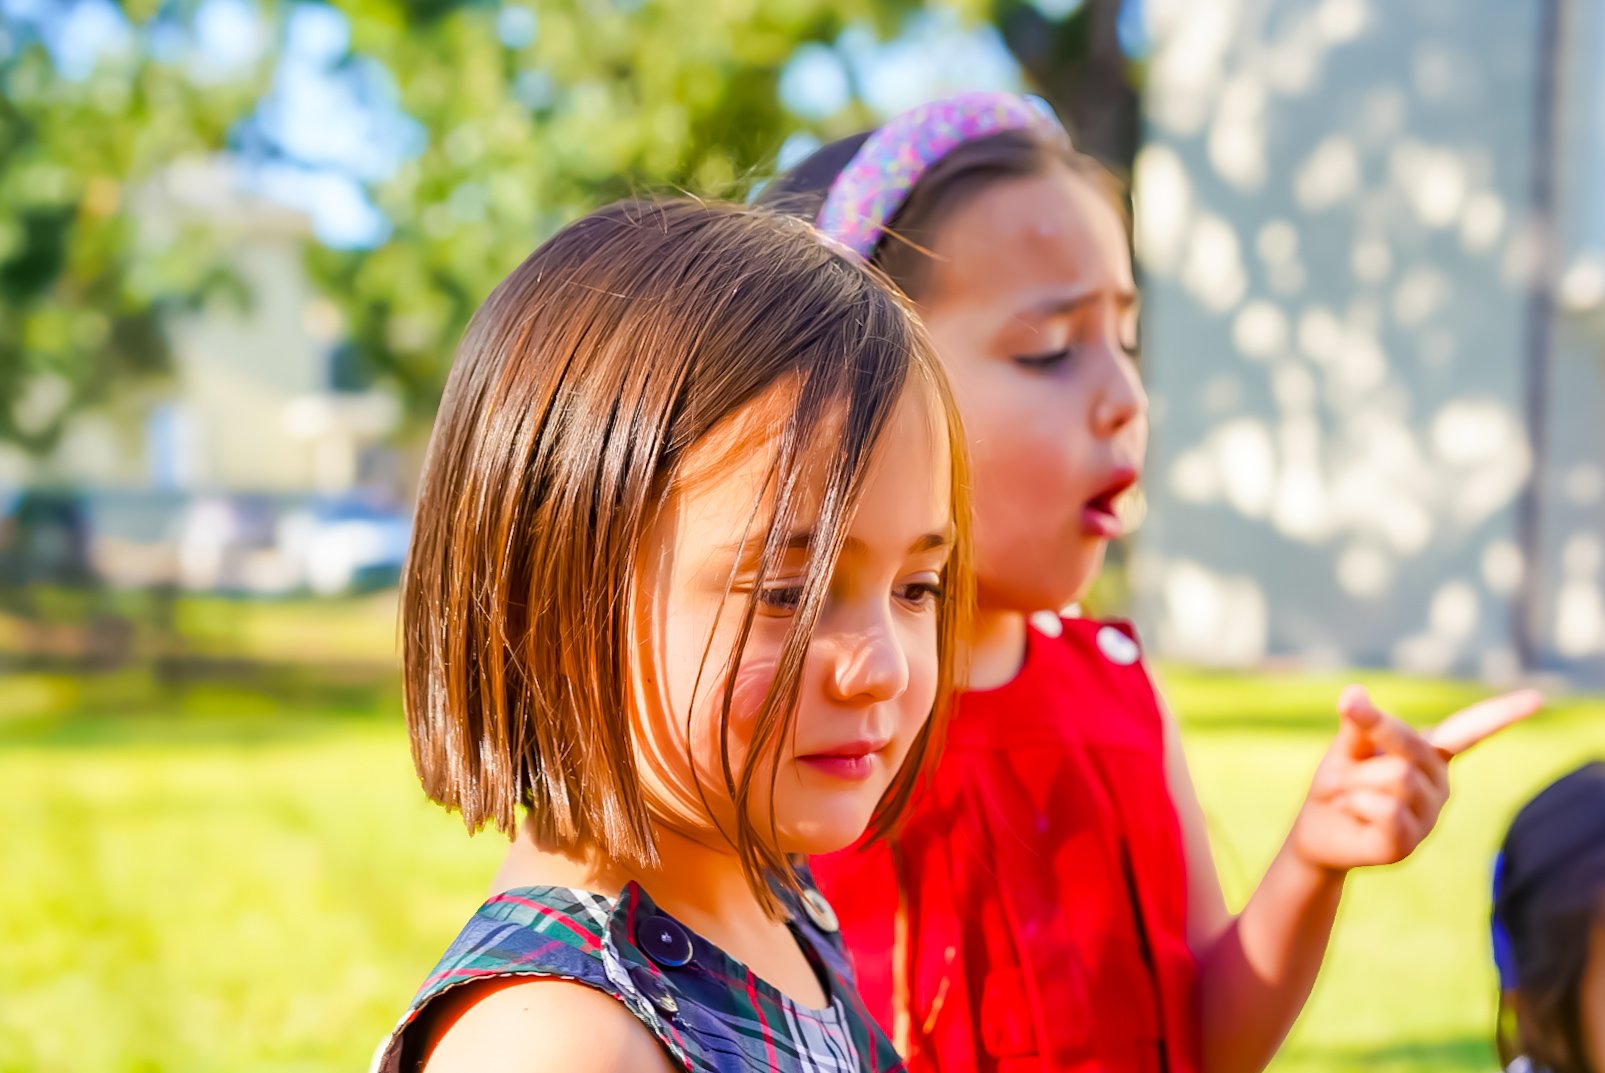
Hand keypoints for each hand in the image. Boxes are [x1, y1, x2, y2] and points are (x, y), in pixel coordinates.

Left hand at [1289, 686, 1542, 872]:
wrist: (1317, 834)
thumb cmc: (1339, 786)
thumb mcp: (1347, 748)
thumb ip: (1357, 726)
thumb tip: (1353, 692)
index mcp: (1430, 755)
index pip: (1470, 730)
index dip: (1502, 714)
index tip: (1537, 699)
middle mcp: (1438, 783)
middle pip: (1411, 744)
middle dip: (1372, 733)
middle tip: (1342, 747)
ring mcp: (1427, 816)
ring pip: (1393, 776)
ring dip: (1352, 780)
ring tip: (1347, 795)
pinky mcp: (1408, 843)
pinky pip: (1383, 808)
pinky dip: (1353, 803)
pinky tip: (1353, 815)